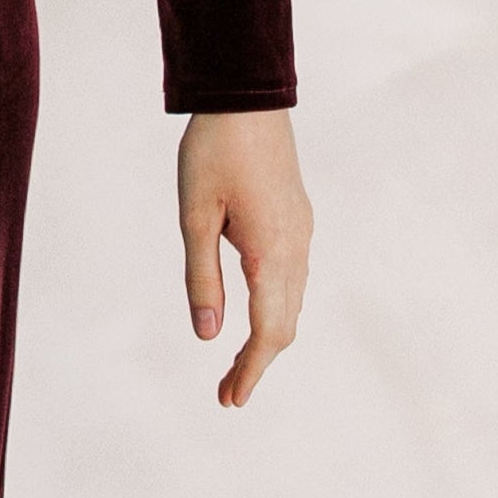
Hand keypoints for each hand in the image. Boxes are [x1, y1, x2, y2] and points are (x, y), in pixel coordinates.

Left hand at [177, 111, 310, 406]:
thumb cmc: (213, 152)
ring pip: (293, 303)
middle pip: (285, 325)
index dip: (250, 370)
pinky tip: (253, 313)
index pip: (268, 331)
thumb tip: (207, 335)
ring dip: (267, 336)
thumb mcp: (194, 217)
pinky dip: (275, 308)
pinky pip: (293, 278)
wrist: (247, 97)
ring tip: (234, 362)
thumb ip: (202, 277)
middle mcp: (296, 247)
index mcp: (271, 251)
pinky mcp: (299, 219)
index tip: (229, 399)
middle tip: (226, 393)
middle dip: (258, 362)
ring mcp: (302, 232)